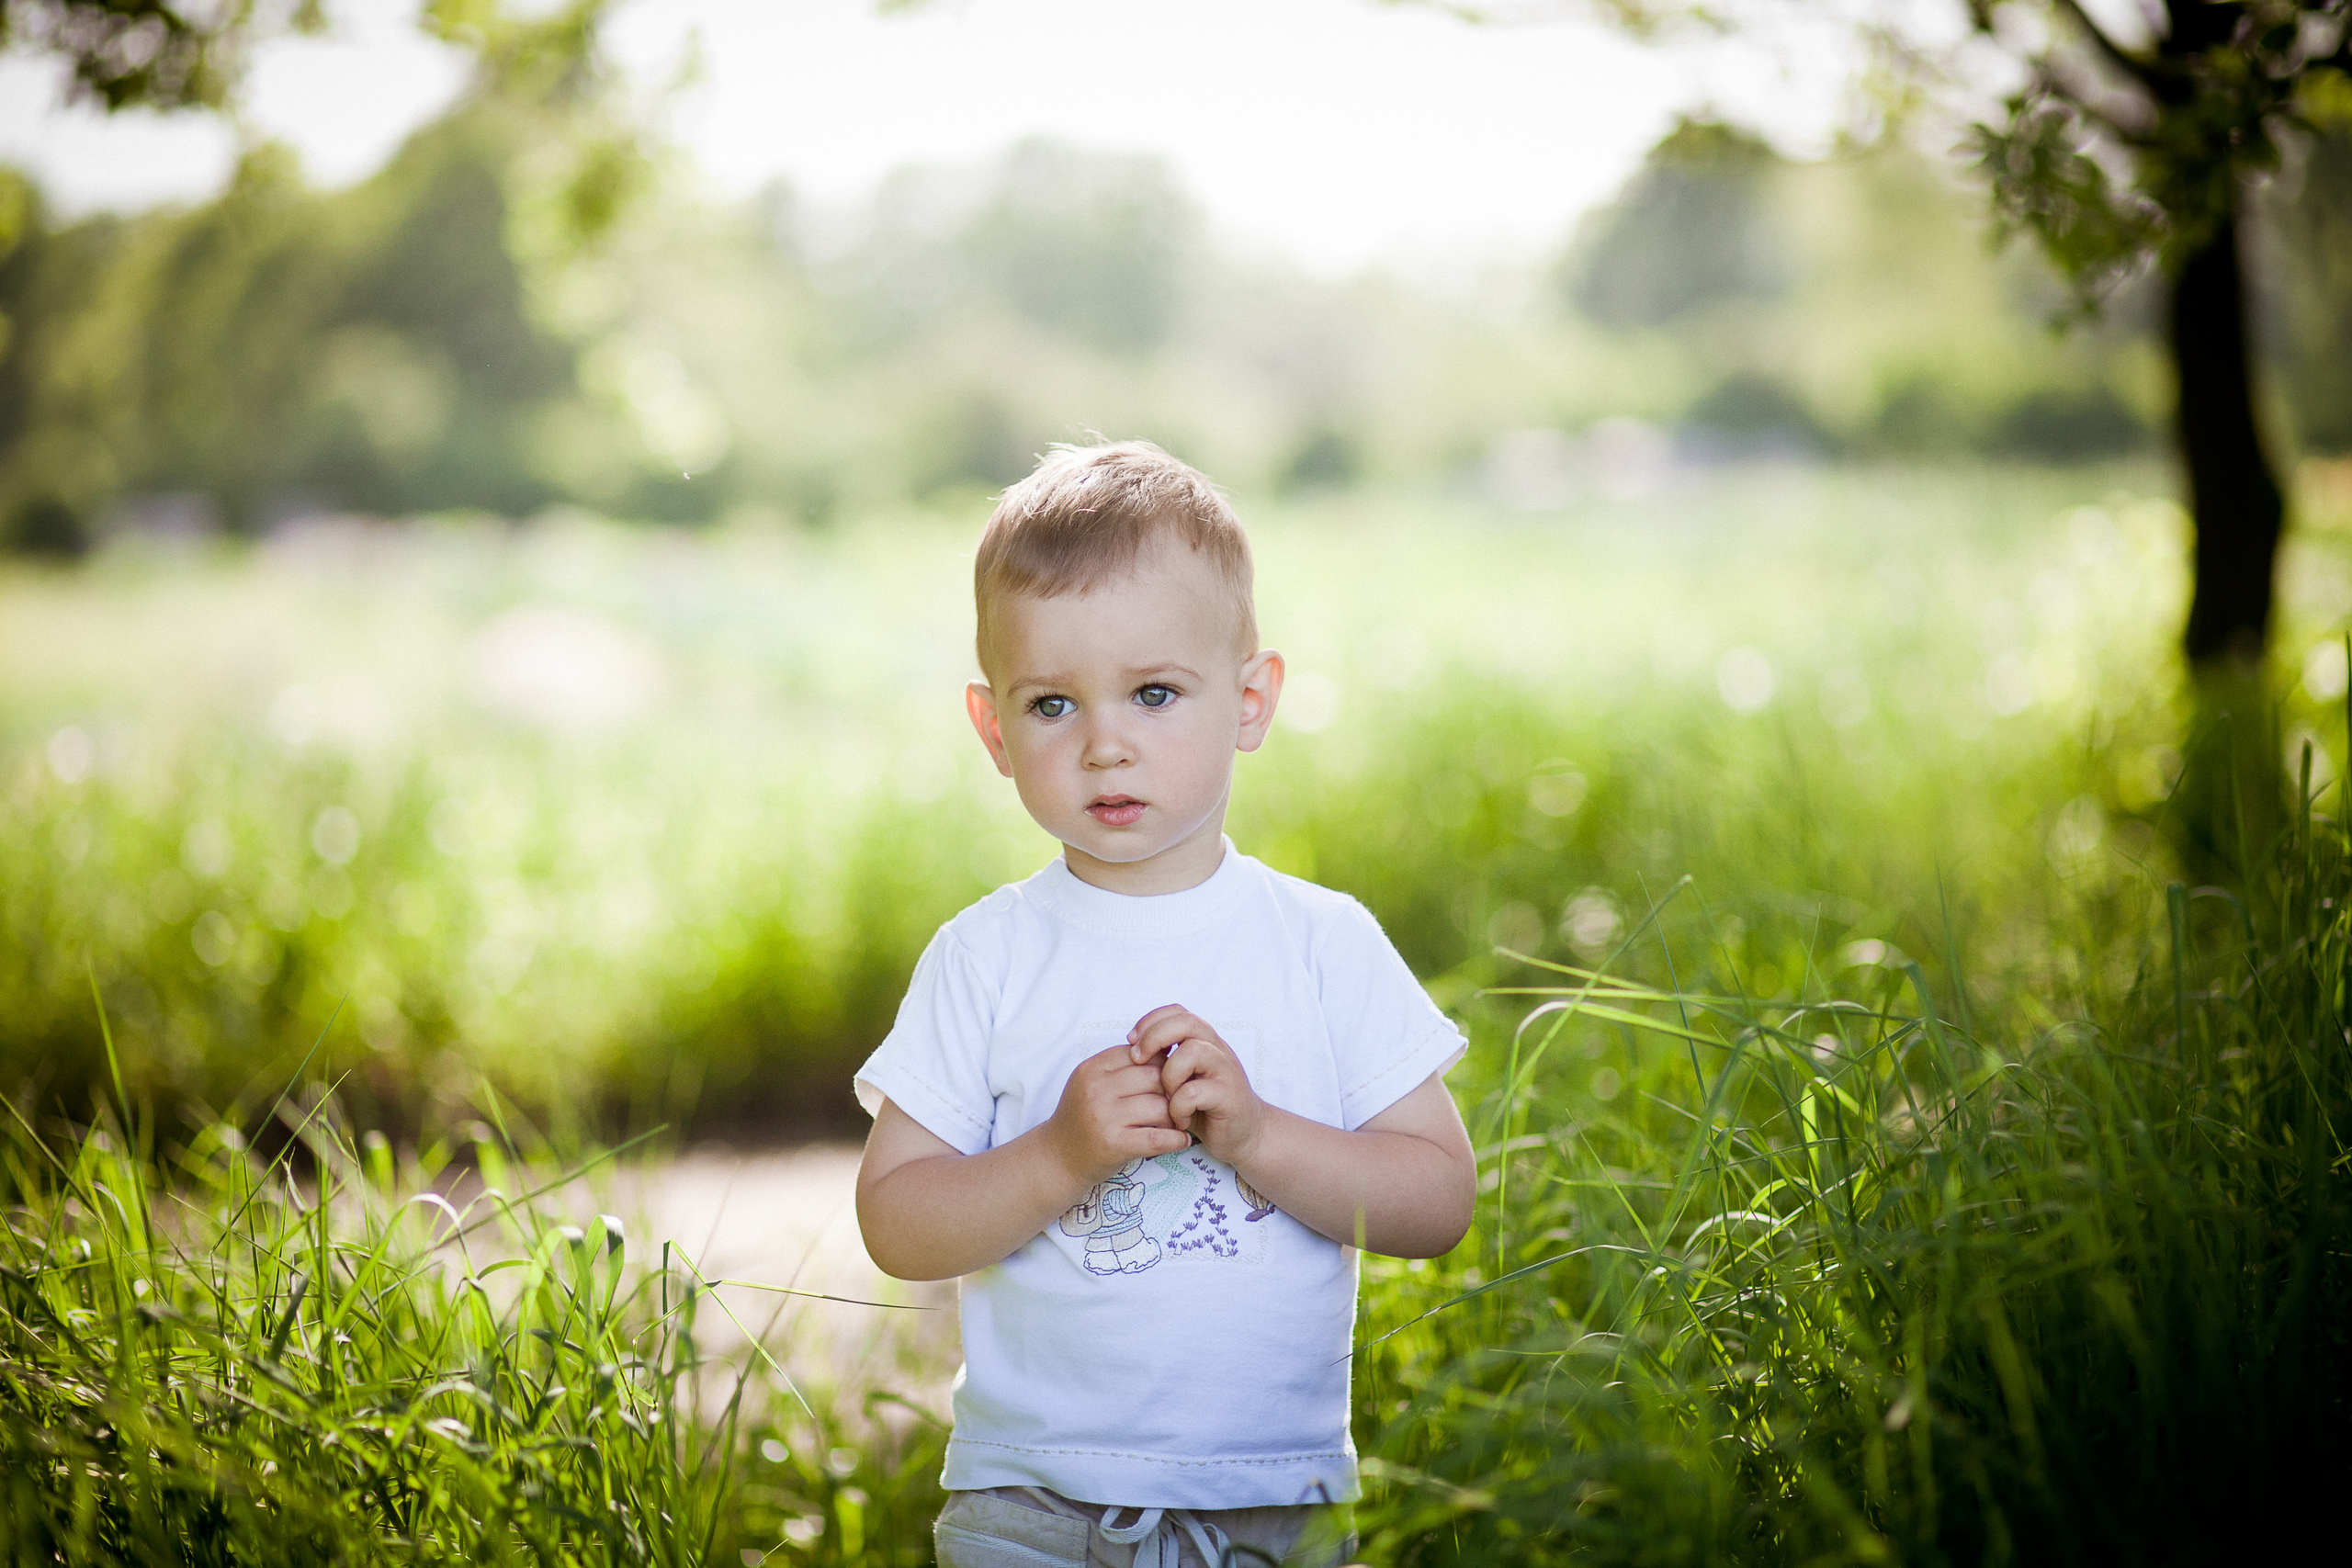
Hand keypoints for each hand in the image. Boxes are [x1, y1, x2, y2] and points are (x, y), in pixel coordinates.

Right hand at [1043, 1044, 1189, 1186]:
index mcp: (1092, 1069)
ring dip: (1176, 1115)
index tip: (1171, 1078)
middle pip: (1155, 1077)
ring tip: (1180, 1121)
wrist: (1057, 1159)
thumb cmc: (1082, 1119)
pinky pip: (1157, 1138)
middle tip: (1183, 1100)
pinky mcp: (1113, 1145)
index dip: (1162, 1065)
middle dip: (1173, 1089)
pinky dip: (1176, 1139)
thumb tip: (1166, 1052)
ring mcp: (1104, 1117)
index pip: (1141, 1054)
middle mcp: (1096, 1089)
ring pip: (1160, 1106)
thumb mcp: (1092, 1084)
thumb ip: (1121, 1068)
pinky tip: (1182, 1140)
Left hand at [1128, 1005, 1267, 1168]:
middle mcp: (1217, 1050)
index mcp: (1204, 1042)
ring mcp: (1226, 1071)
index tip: (1131, 1041)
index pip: (1177, 1012)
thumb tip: (1130, 1049)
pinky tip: (1179, 1120)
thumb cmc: (1205, 1107)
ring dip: (1169, 1075)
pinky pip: (1194, 1092)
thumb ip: (1166, 1062)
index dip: (1151, 1020)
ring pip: (1193, 1051)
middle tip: (1138, 1059)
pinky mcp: (1229, 1097)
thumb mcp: (1183, 1079)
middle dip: (1154, 1037)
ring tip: (1166, 1097)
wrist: (1245, 1134)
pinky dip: (1179, 1107)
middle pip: (1186, 1022)